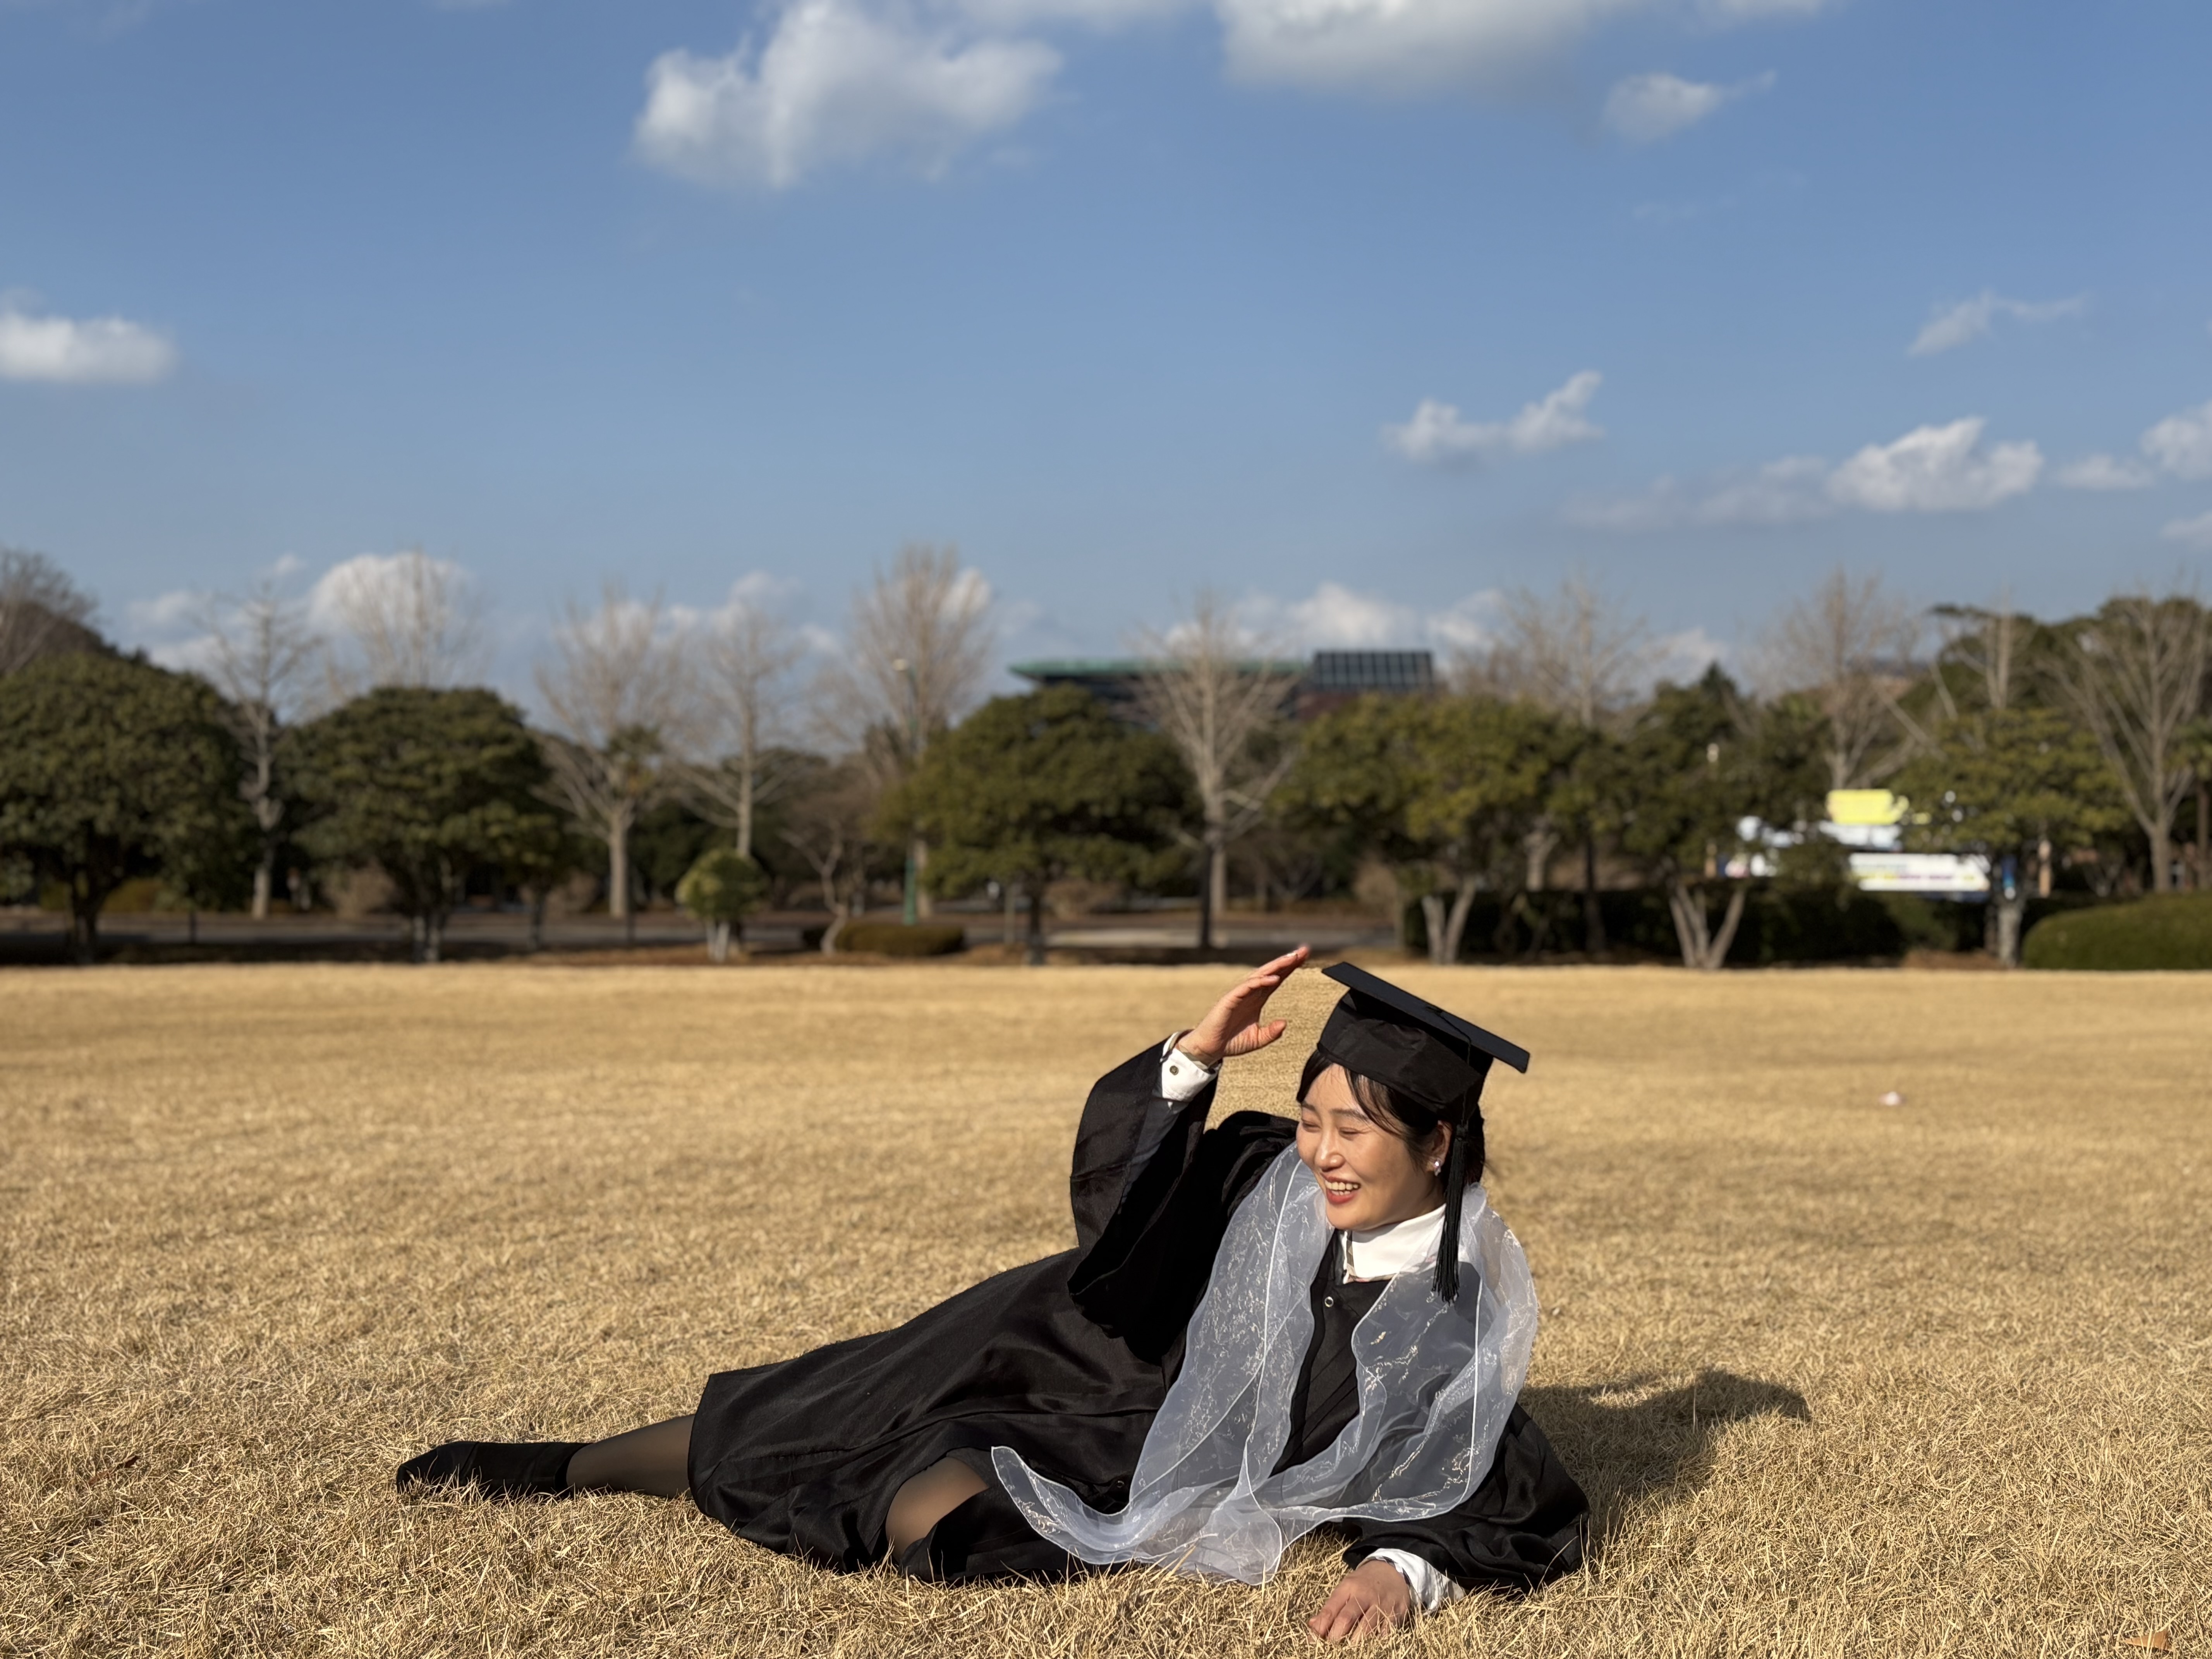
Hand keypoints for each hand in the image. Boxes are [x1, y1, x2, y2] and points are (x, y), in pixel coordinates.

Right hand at [1178, 946, 1310, 1067]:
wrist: (1211, 1048)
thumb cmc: (1232, 1042)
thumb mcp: (1258, 1039)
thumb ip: (1272, 1032)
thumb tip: (1284, 1023)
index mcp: (1257, 999)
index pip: (1276, 979)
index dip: (1289, 969)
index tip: (1304, 958)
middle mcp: (1250, 993)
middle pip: (1271, 972)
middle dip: (1287, 961)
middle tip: (1303, 951)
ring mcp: (1240, 994)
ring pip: (1260, 975)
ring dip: (1276, 966)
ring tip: (1291, 958)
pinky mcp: (1230, 999)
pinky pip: (1247, 987)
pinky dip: (1260, 981)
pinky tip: (1274, 978)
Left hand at [1306, 1559, 1413, 1642]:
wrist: (1392, 1569)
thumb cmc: (1364, 1583)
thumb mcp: (1345, 1588)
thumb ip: (1331, 1608)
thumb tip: (1313, 1627)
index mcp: (1348, 1587)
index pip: (1331, 1609)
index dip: (1321, 1627)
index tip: (1314, 1641)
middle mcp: (1365, 1595)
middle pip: (1347, 1618)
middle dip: (1337, 1637)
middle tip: (1332, 1649)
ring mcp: (1382, 1604)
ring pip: (1367, 1628)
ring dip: (1356, 1643)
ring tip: (1350, 1651)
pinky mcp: (1397, 1613)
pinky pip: (1386, 1632)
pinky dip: (1378, 1641)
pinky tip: (1372, 1646)